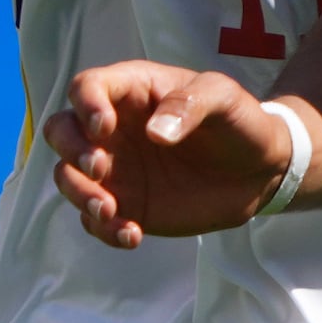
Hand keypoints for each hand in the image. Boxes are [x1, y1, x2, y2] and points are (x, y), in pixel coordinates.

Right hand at [45, 60, 285, 248]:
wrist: (259, 171)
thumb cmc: (238, 121)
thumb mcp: (223, 98)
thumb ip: (189, 105)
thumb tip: (154, 133)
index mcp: (131, 91)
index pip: (86, 88)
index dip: (85, 105)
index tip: (104, 127)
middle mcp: (112, 129)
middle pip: (61, 131)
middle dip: (71, 150)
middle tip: (100, 169)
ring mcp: (115, 169)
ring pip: (68, 177)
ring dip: (79, 195)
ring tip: (110, 211)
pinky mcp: (125, 205)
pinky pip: (95, 219)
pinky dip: (104, 229)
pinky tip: (132, 234)